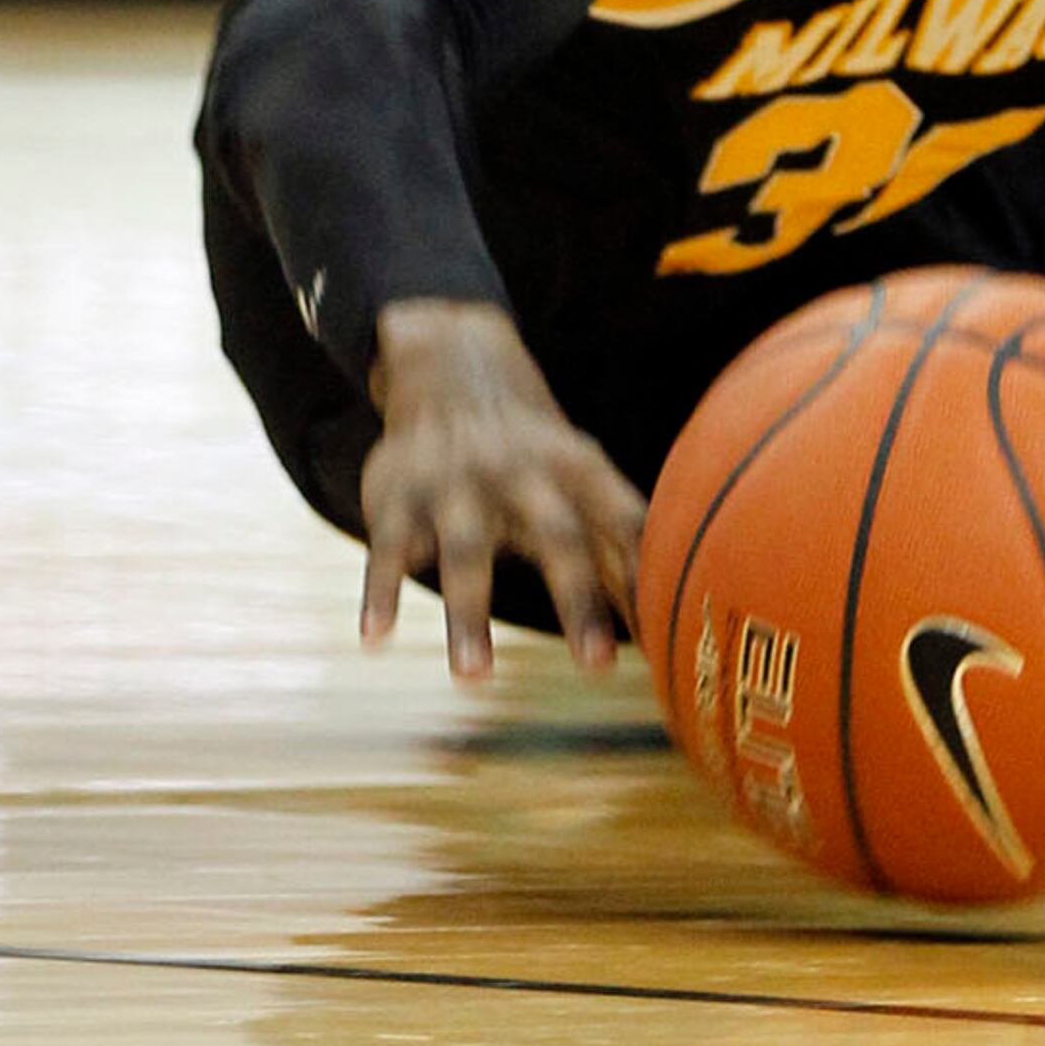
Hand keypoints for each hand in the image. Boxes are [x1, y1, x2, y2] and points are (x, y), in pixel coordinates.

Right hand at [363, 300, 647, 678]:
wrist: (450, 366)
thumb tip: (669, 623)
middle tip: (598, 668)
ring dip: (469, 615)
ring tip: (476, 679)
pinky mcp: (399, 497)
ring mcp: (455, 483)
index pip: (622, 524)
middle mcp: (519, 472)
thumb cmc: (532, 454)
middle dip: (578, 600)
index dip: (647, 578)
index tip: (667, 642)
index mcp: (574, 469)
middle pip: (557, 536)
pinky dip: (380, 594)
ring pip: (465, 550)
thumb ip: (621, 544)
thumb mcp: (580, 479)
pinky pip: (389, 550)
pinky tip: (375, 641)